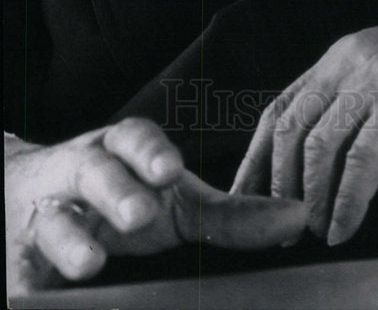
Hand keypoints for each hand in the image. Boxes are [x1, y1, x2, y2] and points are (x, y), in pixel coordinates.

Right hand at [5, 117, 305, 293]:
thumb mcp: (175, 203)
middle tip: (140, 211)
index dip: (151, 152)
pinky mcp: (22, 264)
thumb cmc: (121, 198)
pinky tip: (49, 296)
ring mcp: (46, 216)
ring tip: (91, 260)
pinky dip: (38, 285)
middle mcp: (80, 174)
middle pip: (93, 172)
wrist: (28, 206)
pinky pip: (28, 276)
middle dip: (116, 189)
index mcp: (121, 151)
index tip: (171, 172)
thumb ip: (232, 215)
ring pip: (52, 221)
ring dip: (71, 239)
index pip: (133, 137)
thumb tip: (296, 218)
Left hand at [231, 2, 377, 245]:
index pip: (282, 106)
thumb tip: (330, 160)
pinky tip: (346, 227)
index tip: (245, 199)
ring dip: (310, 200)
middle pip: (290, 128)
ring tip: (313, 234)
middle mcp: (353, 57)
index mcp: (346, 54)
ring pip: (320, 145)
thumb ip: (367, 107)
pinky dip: (348, 200)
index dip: (256, 157)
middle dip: (276, 186)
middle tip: (277, 230)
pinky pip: (363, 159)